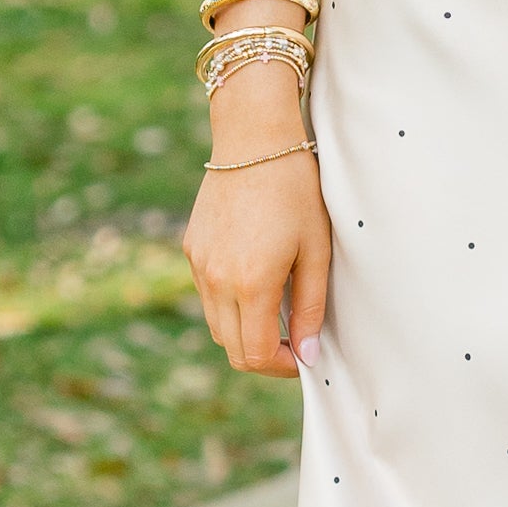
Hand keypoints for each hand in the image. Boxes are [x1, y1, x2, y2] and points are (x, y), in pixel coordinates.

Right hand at [185, 130, 331, 378]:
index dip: (282, 367)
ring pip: (217, 324)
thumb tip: (309, 354)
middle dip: (263, 357)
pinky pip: (208, 294)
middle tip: (294, 343)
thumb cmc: (296, 190)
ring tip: (278, 313)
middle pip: (232, 349)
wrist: (254, 139)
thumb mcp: (316, 250)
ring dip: (245, 331)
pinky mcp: (191, 248)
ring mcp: (199, 264)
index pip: (256, 355)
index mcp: (250, 284)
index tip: (304, 358)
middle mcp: (216, 280)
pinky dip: (229, 304)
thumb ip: (311, 307)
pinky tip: (256, 280)